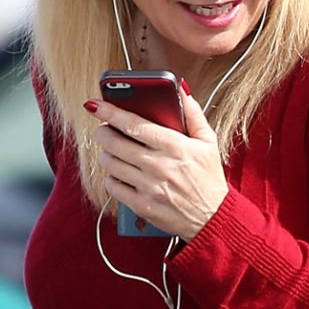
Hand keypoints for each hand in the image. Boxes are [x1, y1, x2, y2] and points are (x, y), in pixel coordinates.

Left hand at [90, 92, 226, 238]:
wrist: (213, 219)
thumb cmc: (209, 178)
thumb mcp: (208, 142)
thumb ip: (193, 114)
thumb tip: (181, 90)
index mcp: (175, 146)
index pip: (134, 124)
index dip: (110, 112)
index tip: (95, 105)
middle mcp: (160, 166)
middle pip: (115, 143)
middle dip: (103, 133)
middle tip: (104, 130)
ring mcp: (149, 187)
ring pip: (111, 164)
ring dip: (106, 154)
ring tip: (113, 151)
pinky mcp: (142, 206)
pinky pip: (113, 187)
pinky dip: (111, 177)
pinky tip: (119, 173)